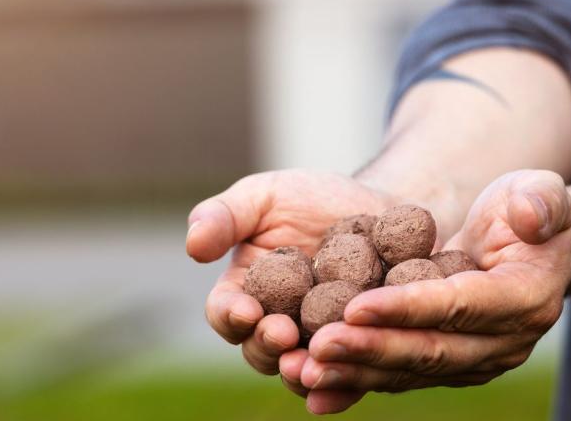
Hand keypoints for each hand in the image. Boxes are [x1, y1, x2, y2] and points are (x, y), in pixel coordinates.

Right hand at [186, 169, 461, 402]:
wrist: (378, 207)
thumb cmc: (311, 199)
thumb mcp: (264, 196)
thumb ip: (224, 216)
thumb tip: (192, 245)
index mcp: (245, 291)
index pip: (224, 312)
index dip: (229, 315)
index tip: (245, 310)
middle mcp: (277, 324)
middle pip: (261, 351)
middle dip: (267, 347)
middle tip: (282, 334)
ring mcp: (318, 341)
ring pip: (305, 370)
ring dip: (306, 370)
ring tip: (314, 360)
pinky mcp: (360, 348)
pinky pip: (354, 370)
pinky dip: (352, 375)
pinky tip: (359, 364)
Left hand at [293, 170, 570, 413]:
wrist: (533, 249)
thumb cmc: (529, 209)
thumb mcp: (542, 190)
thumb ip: (541, 200)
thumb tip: (528, 215)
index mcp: (525, 300)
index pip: (458, 306)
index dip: (407, 307)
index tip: (354, 306)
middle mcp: (503, 343)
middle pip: (429, 350)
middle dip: (369, 349)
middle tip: (317, 346)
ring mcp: (476, 361)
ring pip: (410, 371)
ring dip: (355, 373)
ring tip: (305, 372)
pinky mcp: (449, 367)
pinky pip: (400, 376)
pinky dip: (358, 383)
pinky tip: (314, 391)